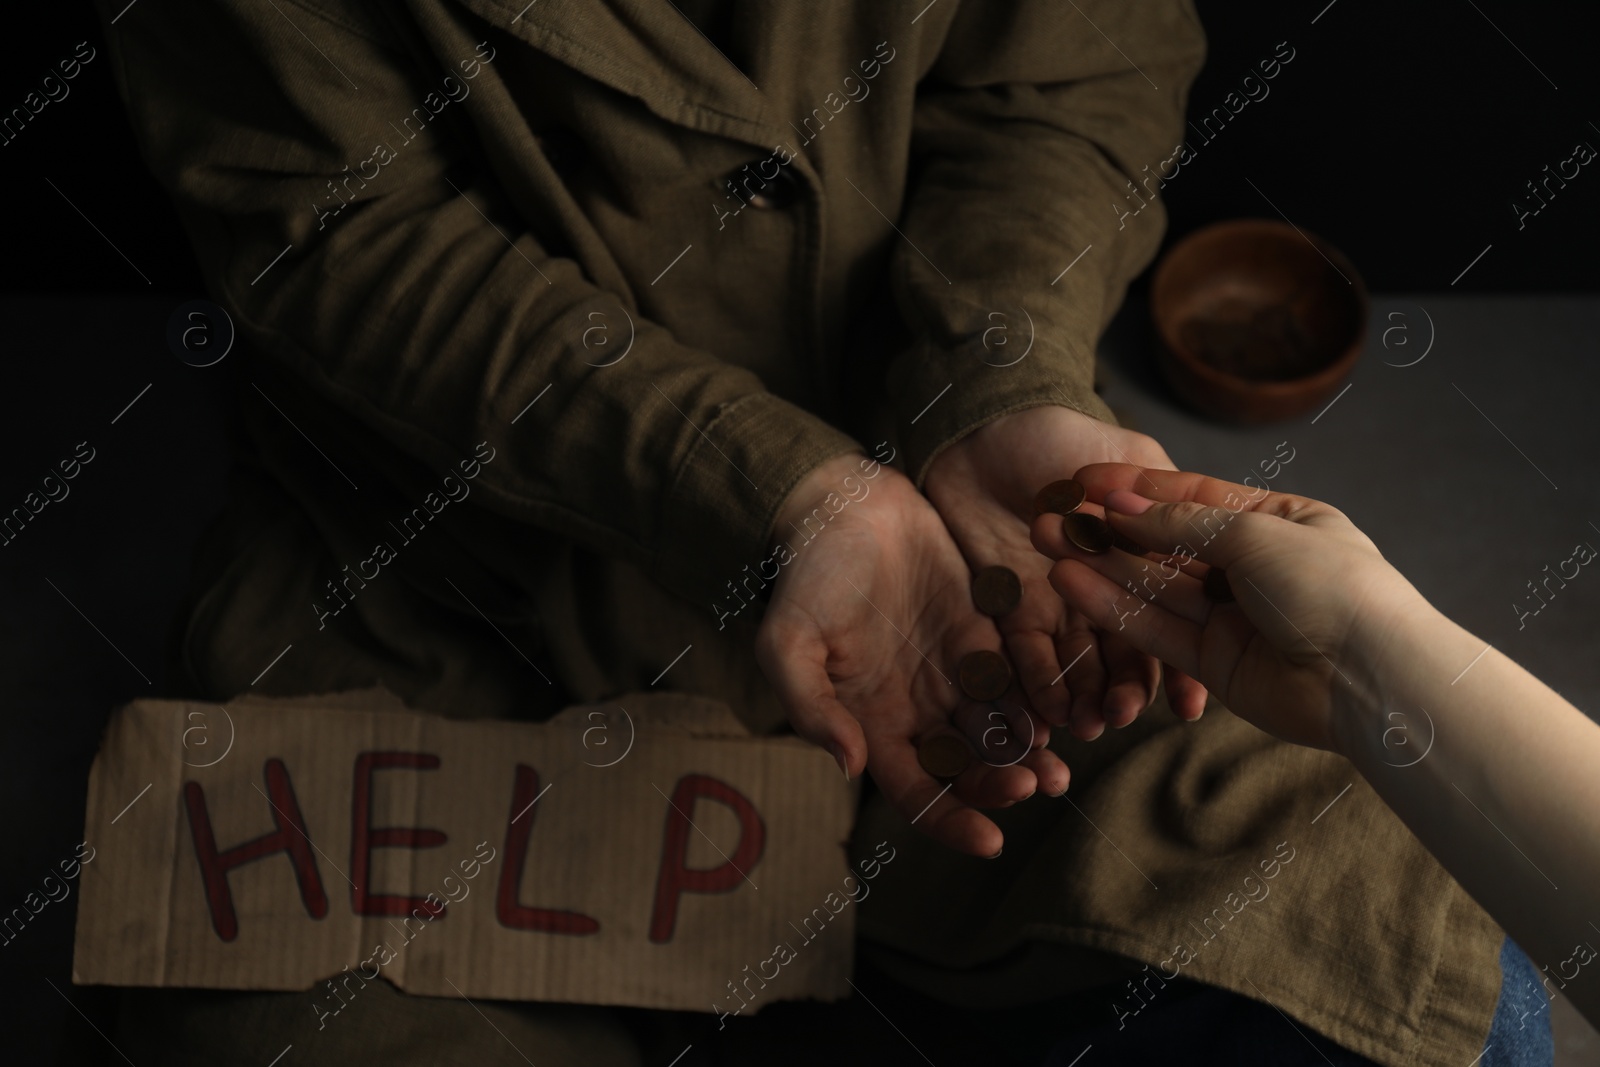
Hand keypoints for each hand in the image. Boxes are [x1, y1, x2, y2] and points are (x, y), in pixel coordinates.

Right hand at [755, 452, 1068, 857]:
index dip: (952, 821)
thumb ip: (812, 706)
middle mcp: (918, 710)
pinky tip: (1064, 709)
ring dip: (1032, 753)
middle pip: (970, 768)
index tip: (991, 840)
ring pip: (1003, 730)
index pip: (918, 792)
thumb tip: (849, 766)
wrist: (840, 507)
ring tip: (1060, 766)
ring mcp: (953, 672)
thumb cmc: (805, 577)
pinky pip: (1020, 677)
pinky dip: (1042, 700)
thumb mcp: (787, 643)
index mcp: (871, 724)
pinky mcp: (983, 633)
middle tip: (1037, 784)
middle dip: (1002, 784)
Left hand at [924, 406, 1208, 738]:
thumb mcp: (1120, 457)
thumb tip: (1193, 538)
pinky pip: (1028, 659)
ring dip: (1088, 698)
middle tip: (1125, 717)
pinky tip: (1051, 714)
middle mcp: (1106, 590)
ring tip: (1092, 724)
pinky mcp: (1011, 611)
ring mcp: (1060, 605)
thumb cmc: (1054, 436)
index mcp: (1142, 560)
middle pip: (1124, 654)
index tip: (1187, 705)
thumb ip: (1155, 497)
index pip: (1169, 621)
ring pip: (1080, 666)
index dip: (1179, 666)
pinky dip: (1039, 688)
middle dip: (1127, 691)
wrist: (981, 432)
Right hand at [1032, 463, 1429, 750]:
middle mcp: (1254, 567)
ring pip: (1156, 586)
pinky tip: (1072, 583)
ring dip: (1103, 566)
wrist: (1370, 678)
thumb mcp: (1256, 533)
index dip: (1139, 487)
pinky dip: (1115, 608)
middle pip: (1168, 543)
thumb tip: (1121, 507)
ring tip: (1050, 544)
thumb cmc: (1330, 586)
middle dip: (1111, 528)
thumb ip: (1181, 523)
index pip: (1196, 496)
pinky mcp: (1215, 663)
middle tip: (1053, 514)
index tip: (1084, 480)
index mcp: (1281, 520)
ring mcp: (1234, 617)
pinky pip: (1157, 629)